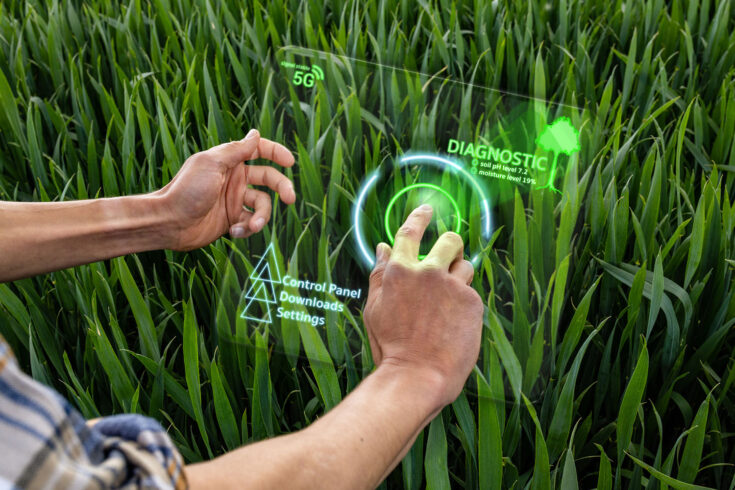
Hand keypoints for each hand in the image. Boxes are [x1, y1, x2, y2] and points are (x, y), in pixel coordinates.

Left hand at [155, 129, 295, 250]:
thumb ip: (236, 150)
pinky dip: (247, 229)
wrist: (169, 222)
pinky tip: (233, 231)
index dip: (277, 153)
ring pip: (263, 206)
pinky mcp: (232, 221)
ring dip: (262, 217)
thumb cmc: (187, 190)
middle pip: (269, 179)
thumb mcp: (212, 164)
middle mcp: (235, 180)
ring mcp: (234, 201)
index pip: (259, 151)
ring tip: (253, 226)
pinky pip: (251, 223)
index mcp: (230, 162)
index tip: (289, 162)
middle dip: (283, 188)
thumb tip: (255, 134)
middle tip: (290, 199)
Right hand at [363, 204, 483, 406]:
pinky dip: (464, 303)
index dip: (419, 217)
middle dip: (451, 244)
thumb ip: (380, 275)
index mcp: (399, 271)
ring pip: (465, 267)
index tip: (426, 210)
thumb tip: (383, 249)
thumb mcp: (375, 309)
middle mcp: (428, 272)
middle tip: (449, 256)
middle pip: (449, 240)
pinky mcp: (472, 303)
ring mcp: (452, 287)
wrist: (418, 375)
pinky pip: (471, 293)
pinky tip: (454, 324)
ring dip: (458, 277)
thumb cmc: (392, 347)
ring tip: (448, 304)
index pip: (410, 232)